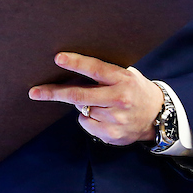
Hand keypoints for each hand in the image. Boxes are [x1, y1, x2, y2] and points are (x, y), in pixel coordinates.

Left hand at [28, 52, 163, 145]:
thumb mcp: (126, 76)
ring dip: (83, 106)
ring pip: (82, 110)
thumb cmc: (135, 91)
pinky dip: (89, 119)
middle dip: (54, 93)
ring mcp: (116, 119)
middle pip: (80, 95)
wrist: (158, 116)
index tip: (58, 58)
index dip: (76, 63)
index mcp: (123, 79)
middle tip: (34, 92)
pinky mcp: (112, 135)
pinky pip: (86, 124)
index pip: (96, 69)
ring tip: (101, 104)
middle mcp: (119, 99)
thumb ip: (104, 74)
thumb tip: (72, 69)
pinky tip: (104, 117)